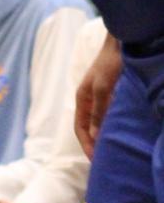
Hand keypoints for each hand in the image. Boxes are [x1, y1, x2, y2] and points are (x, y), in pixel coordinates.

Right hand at [74, 31, 121, 158]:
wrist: (122, 42)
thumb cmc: (111, 63)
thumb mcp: (103, 88)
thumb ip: (99, 111)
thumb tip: (95, 135)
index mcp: (82, 99)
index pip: (80, 128)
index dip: (86, 145)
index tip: (95, 160)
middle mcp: (89, 99)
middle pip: (88, 127)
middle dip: (93, 144)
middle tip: (103, 160)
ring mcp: (100, 96)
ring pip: (99, 121)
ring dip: (102, 135)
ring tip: (110, 149)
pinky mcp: (111, 93)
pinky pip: (108, 114)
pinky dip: (111, 125)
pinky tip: (119, 131)